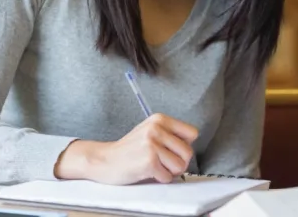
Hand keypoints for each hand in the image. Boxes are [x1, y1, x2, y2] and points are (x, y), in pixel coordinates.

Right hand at [54, 113, 197, 184]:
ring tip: (154, 165)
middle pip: (188, 152)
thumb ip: (170, 134)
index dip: (183, 145)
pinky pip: (167, 177)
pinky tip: (146, 171)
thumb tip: (191, 146)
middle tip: (161, 161)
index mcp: (159, 119)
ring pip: (180, 166)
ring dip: (169, 171)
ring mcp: (152, 144)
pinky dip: (159, 178)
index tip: (171, 149)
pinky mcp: (149, 160)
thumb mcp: (150, 132)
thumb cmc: (129, 149)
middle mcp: (156, 128)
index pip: (192, 133)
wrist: (105, 159)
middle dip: (177, 162)